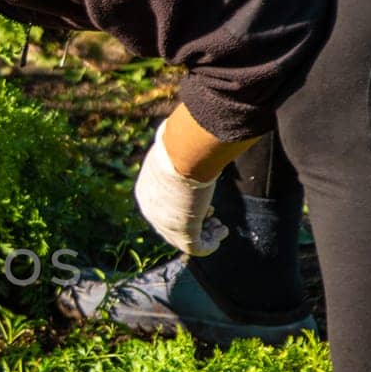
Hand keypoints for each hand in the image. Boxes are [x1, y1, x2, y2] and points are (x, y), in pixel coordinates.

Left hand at [134, 119, 228, 255]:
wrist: (184, 154)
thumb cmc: (184, 144)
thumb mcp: (180, 146)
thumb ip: (186, 144)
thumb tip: (197, 124)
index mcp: (147, 191)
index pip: (165, 208)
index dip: (187, 209)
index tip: (205, 204)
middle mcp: (152, 210)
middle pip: (174, 225)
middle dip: (196, 223)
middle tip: (215, 217)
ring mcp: (164, 223)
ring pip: (186, 238)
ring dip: (205, 235)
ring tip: (220, 227)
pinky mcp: (181, 233)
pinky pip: (197, 248)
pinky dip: (211, 243)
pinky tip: (222, 233)